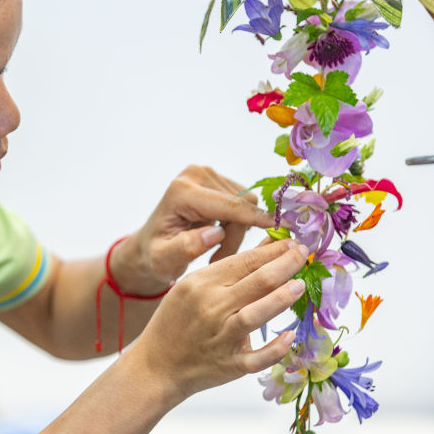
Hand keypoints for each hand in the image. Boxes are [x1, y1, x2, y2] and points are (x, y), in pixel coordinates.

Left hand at [111, 165, 275, 294]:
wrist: (150, 247)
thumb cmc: (155, 256)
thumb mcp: (164, 260)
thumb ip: (186, 248)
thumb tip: (214, 233)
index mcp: (182, 192)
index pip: (229, 205)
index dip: (257, 218)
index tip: (283, 230)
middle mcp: (195, 175)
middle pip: (241, 204)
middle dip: (237, 235)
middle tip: (219, 260)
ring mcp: (206, 173)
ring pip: (245, 204)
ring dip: (237, 232)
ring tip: (215, 253)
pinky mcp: (215, 179)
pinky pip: (242, 203)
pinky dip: (236, 224)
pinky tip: (218, 239)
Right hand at [130, 239, 307, 399]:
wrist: (157, 365)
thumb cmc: (177, 321)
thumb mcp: (194, 286)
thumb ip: (231, 268)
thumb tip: (270, 246)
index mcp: (201, 284)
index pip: (245, 260)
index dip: (274, 250)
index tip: (294, 243)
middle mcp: (212, 308)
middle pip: (257, 282)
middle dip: (286, 264)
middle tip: (304, 254)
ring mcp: (221, 338)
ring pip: (257, 314)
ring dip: (282, 298)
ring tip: (300, 285)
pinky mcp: (230, 365)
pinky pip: (258, 357)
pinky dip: (276, 348)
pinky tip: (291, 335)